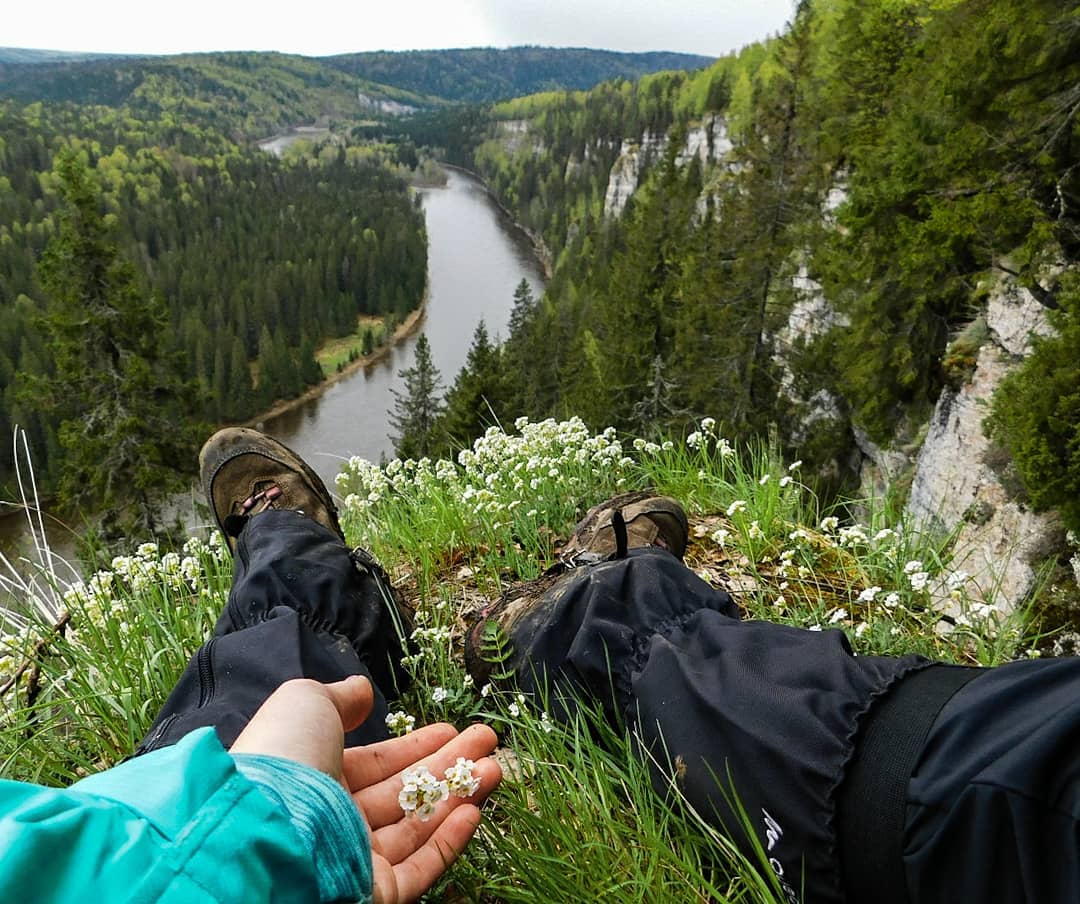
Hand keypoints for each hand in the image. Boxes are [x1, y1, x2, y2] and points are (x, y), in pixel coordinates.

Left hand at [231, 676, 500, 903]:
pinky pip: (419, 868)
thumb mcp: (305, 705)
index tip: (453, 729)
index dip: (416, 746)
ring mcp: (355, 860)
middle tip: (488, 744)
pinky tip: (474, 811)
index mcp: (316, 778)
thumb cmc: (281, 761)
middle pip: (405, 793)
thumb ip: (339, 696)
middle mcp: (336, 821)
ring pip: (418, 828)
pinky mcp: (372, 892)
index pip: (377, 764)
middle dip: (449, 766)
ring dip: (459, 797)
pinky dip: (449, 841)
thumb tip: (363, 690)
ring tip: (495, 769)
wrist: (259, 833)